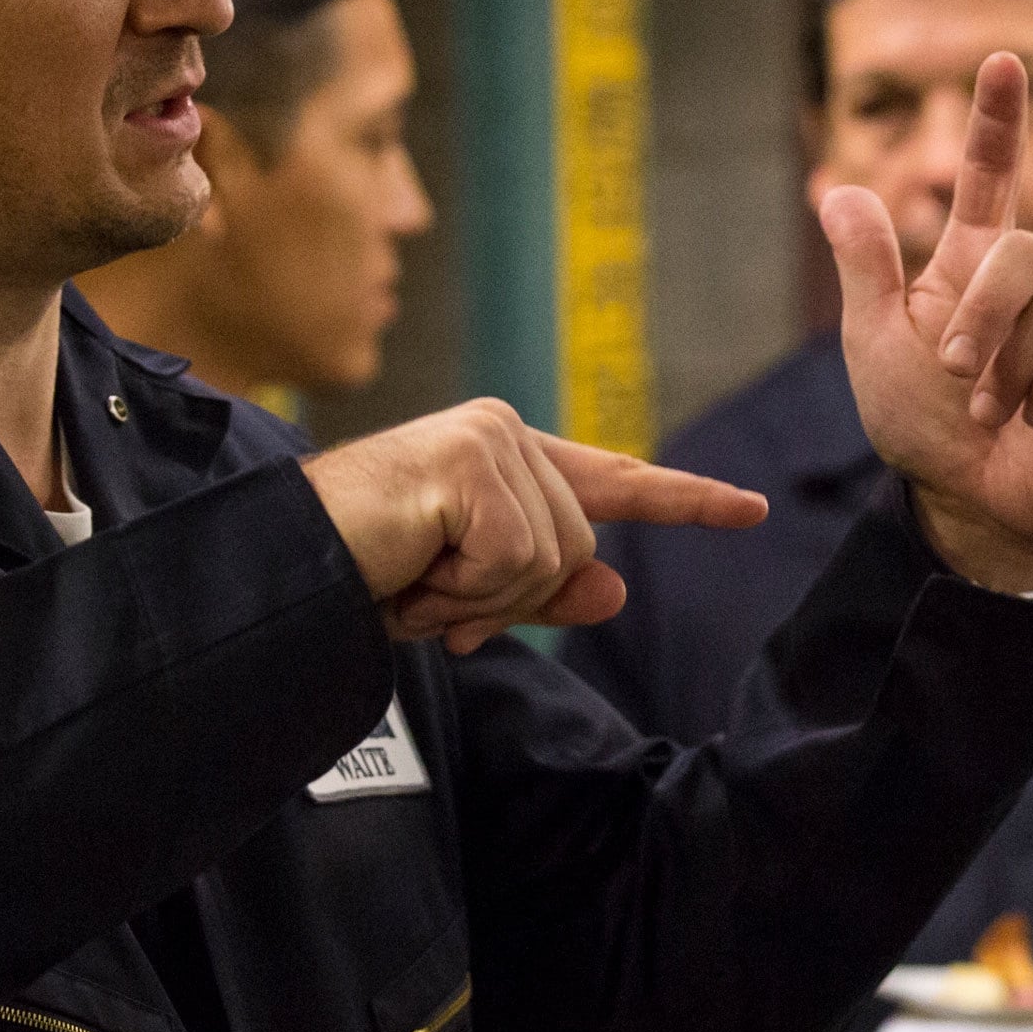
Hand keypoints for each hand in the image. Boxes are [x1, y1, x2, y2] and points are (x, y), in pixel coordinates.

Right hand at [301, 399, 768, 652]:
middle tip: (429, 593)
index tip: (751, 510)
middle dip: (507, 598)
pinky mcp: (471, 461)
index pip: (612, 482)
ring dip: (478, 597)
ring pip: (552, 558)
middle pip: (579, 549)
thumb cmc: (358, 575)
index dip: (685, 500)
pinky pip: (515, 559)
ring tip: (413, 577)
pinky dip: (462, 590)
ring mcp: (489, 439)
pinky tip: (411, 565)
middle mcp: (503, 433)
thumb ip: (542, 591)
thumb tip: (614, 586)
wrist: (282, 571)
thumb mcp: (465, 597)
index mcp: (505, 460)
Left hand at [822, 52, 1032, 591]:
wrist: (966, 500)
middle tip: (957, 374)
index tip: (999, 61)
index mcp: (975, 264)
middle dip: (983, 317)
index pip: (994, 175)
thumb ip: (866, 269)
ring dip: (1009, 377)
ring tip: (994, 413)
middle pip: (1026, 253)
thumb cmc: (922, 422)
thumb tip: (836, 190)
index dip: (998, 119)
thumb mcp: (876, 344)